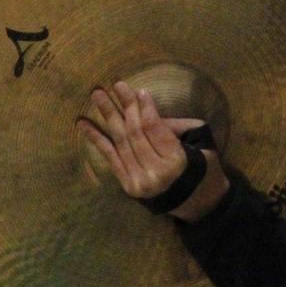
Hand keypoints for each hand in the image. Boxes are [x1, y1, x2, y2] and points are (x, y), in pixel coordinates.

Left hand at [77, 84, 227, 222]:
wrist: (197, 202)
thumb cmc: (201, 166)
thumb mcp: (199, 142)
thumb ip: (176, 125)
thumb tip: (146, 106)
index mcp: (177, 161)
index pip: (154, 128)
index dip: (145, 108)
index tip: (138, 90)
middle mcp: (155, 173)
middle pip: (135, 133)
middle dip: (125, 106)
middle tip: (116, 84)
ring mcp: (138, 181)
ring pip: (121, 142)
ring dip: (108, 116)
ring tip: (98, 95)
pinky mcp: (127, 186)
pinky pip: (110, 158)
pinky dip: (96, 139)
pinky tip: (83, 124)